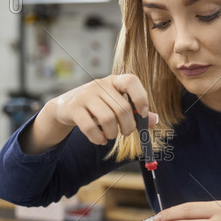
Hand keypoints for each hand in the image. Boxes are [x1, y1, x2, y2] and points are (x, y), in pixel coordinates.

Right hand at [21, 74, 156, 153]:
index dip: (140, 97)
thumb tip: (154, 119)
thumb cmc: (97, 106)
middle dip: (128, 126)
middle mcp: (100, 85)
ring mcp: (85, 95)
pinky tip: (100, 140)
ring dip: (113, 134)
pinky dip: (98, 138)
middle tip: (126, 132)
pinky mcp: (74, 108)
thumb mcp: (115, 104)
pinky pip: (90, 127)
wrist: (65, 106)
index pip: (131, 81)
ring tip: (111, 136)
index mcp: (114, 81)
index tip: (142, 113)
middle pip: (122, 108)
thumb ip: (135, 111)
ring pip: (107, 119)